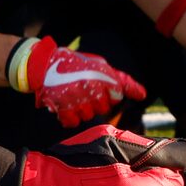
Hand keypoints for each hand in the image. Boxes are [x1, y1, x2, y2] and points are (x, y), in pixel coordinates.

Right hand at [10, 36, 146, 128]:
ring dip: (82, 109)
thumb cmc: (74, 64)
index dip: (109, 93)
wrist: (43, 64)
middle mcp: (92, 86)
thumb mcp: (99, 64)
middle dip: (96, 102)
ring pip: (88, 116)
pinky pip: (73, 122)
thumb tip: (142, 95)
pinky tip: (65, 105)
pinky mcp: (63, 107)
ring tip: (72, 95)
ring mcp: (77, 98)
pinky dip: (69, 116)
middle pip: (104, 108)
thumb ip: (121, 80)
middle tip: (83, 90)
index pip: (117, 95)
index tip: (99, 86)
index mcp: (102, 74)